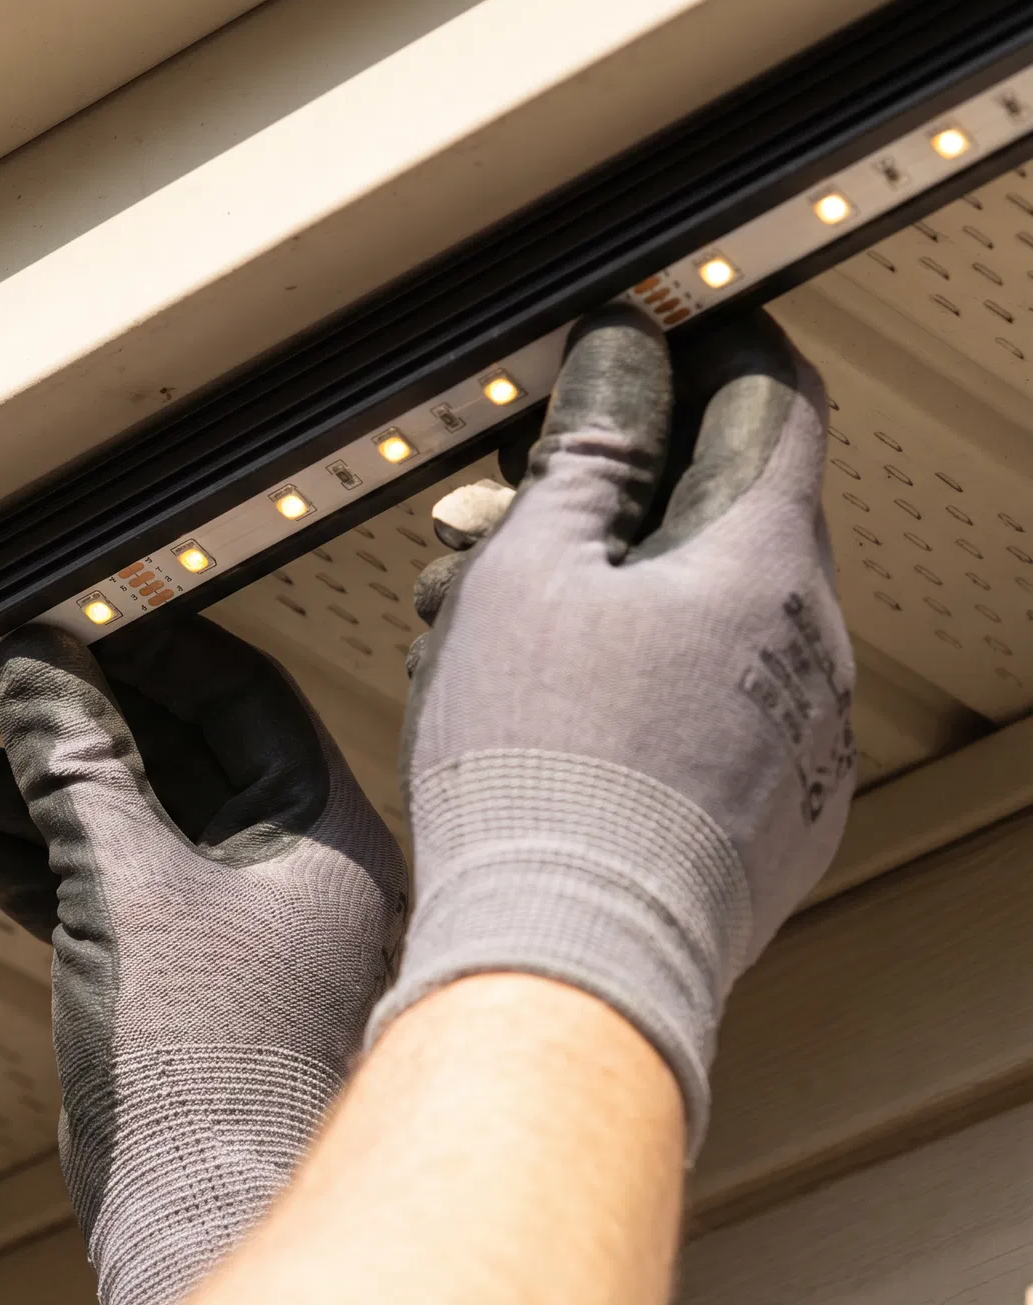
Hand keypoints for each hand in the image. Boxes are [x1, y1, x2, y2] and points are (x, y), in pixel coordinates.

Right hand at [0, 614, 405, 1304]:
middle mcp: (287, 874)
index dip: (151, 649)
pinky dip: (31, 863)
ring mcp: (229, 932)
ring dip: (34, 796)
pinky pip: (99, 891)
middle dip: (71, 730)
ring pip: (124, 826)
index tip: (67, 625)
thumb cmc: (212, 1063)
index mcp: (322, 833)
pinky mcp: (172, 984)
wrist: (202, 1221)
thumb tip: (33, 665)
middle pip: (172, 756)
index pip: (242, 695)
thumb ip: (76, 768)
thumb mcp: (128, 885)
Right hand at [380, 305, 855, 1147]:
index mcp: (763, 563)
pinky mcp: (775, 818)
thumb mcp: (529, 571)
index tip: (645, 343)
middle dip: (618, 493)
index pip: (775, 400)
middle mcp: (813, 646)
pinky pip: (719, 707)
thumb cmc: (540, 770)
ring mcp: (802, 740)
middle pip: (729, 514)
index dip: (709, 350)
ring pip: (714, 616)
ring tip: (491, 623)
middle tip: (506, 506)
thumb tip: (626, 352)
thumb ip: (587, 451)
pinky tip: (549, 711)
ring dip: (616, 591)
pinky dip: (645, 680)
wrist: (567, 960)